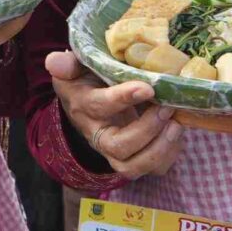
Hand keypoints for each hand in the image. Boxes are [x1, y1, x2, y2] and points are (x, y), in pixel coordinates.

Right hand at [45, 51, 184, 178]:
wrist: (90, 103)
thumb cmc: (87, 81)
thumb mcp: (75, 68)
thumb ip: (67, 64)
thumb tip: (56, 61)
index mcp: (83, 107)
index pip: (100, 107)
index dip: (123, 99)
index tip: (147, 87)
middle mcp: (98, 135)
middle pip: (118, 147)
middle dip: (146, 130)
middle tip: (167, 108)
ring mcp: (116, 152)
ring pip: (134, 166)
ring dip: (160, 148)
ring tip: (176, 124)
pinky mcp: (135, 159)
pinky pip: (154, 169)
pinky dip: (170, 155)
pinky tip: (176, 131)